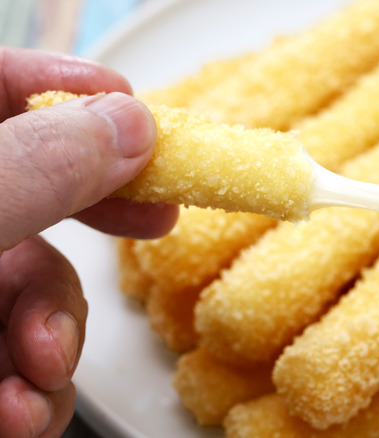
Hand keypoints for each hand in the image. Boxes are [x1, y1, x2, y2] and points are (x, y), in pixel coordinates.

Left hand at [0, 47, 177, 436]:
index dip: (65, 86)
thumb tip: (130, 124)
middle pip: (37, 186)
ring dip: (55, 342)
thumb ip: (34, 168)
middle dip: (95, 224)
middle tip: (157, 219)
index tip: (134, 103)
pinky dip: (35, 392)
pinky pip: (24, 359)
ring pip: (37, 291)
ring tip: (33, 378)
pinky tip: (15, 413)